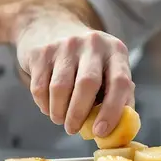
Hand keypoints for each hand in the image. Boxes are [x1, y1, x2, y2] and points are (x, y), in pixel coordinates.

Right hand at [15, 9, 133, 137]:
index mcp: (116, 50)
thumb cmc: (87, 62)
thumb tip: (119, 133)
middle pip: (87, 84)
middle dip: (79, 114)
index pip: (120, 82)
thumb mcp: (109, 70)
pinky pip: (40, 87)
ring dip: (59, 113)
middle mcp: (93, 43)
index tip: (101, 132)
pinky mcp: (42, 51)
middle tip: (73, 130)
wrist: (51, 27)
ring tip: (60, 119)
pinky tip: (49, 107)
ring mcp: (65, 45)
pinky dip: (44, 105)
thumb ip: (118, 98)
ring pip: (60, 88)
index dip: (112, 111)